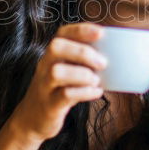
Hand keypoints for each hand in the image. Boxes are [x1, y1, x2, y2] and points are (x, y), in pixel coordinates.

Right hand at [11, 22, 106, 144]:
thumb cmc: (58, 91)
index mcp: (52, 55)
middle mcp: (45, 66)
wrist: (32, 119)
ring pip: (57, 72)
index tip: (101, 33)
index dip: (81, 30)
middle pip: (56, 47)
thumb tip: (115, 56)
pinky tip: (96, 92)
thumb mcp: (67, 72)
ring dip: (82, 74)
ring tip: (96, 80)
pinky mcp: (49, 105)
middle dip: (82, 52)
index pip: (62, 33)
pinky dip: (84, 92)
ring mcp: (45, 86)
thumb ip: (83, 62)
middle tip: (103, 63)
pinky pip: (64, 95)